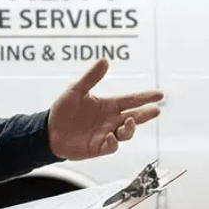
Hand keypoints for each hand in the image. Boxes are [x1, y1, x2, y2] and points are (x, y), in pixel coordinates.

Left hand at [48, 59, 163, 159]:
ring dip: (130, 128)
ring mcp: (106, 134)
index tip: (159, 94)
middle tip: (156, 110)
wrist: (48, 132)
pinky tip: (110, 136)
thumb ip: (91, 77)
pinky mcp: (98, 147)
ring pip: (126, 133)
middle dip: (146, 114)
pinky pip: (111, 146)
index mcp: (108, 105)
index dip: (145, 97)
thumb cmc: (62, 111)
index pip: (131, 100)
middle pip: (134, 117)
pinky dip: (113, 142)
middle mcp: (110, 120)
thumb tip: (104, 60)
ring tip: (129, 121)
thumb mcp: (75, 90)